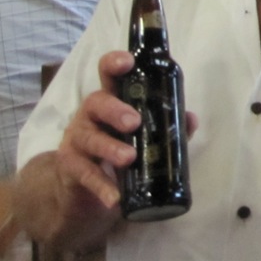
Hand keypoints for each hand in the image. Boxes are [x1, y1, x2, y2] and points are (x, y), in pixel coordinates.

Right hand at [49, 51, 195, 211]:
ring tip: (129, 158)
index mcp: (111, 100)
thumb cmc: (117, 146)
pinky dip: (102, 187)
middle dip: (115, 110)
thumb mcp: (143, 135)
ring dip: (110, 148)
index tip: (128, 62)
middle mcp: (90, 115)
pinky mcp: (70, 167)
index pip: (108, 74)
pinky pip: (85, 175)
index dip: (115, 63)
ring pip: (89, 138)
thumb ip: (167, 125)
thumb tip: (191, 119)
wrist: (83, 187)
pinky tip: (114, 198)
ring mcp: (77, 140)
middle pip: (96, 102)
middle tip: (134, 122)